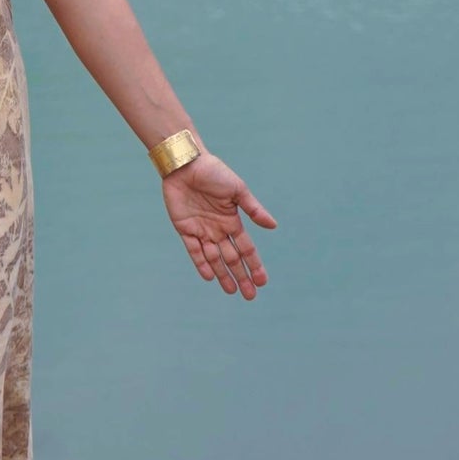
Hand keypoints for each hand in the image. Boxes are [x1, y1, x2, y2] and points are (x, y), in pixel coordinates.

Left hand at [160, 152, 275, 298]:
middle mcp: (218, 229)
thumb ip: (253, 210)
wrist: (186, 164)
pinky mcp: (184, 228)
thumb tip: (274, 226)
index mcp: (232, 221)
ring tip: (232, 291)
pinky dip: (201, 263)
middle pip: (232, 258)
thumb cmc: (214, 172)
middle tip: (250, 295)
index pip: (246, 249)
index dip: (255, 265)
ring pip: (214, 259)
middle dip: (242, 276)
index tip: (262, 281)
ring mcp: (201, 230)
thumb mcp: (238, 190)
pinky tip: (210, 277)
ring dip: (223, 275)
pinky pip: (194, 250)